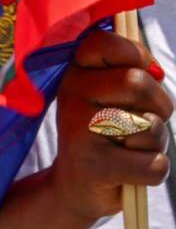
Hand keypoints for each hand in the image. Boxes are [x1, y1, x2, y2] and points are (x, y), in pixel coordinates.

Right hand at [51, 30, 171, 220]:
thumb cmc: (106, 134)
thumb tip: (156, 71)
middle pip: (136, 82)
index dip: (133, 54)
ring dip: (155, 142)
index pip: (103, 42)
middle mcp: (70, 96)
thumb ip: (132, 70)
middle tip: (144, 119)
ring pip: (149, 126)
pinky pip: (152, 164)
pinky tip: (130, 172)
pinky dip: (153, 171)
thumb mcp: (113, 95)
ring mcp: (78, 130)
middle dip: (159, 105)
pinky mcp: (92, 165)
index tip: (139, 72)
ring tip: (132, 149)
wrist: (77, 185)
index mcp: (75, 73)